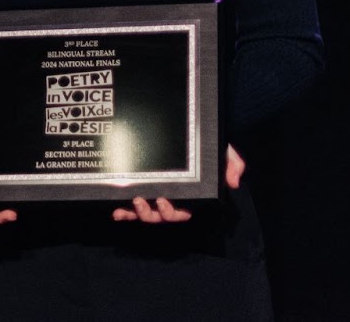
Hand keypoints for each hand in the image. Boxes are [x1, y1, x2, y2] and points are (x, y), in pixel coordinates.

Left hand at [111, 144, 244, 222]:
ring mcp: (155, 196)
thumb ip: (231, 164)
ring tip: (130, 202)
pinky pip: (132, 206)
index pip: (182, 212)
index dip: (171, 212)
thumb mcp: (223, 152)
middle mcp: (172, 199)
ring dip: (136, 213)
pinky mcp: (141, 189)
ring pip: (146, 214)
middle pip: (161, 216)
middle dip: (150, 214)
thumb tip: (233, 182)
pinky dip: (125, 212)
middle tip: (141, 201)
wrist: (192, 132)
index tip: (162, 201)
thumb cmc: (208, 147)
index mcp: (190, 196)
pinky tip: (116, 212)